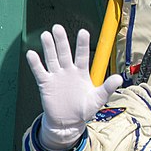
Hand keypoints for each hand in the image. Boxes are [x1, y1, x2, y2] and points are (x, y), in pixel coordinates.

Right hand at [26, 24, 122, 150]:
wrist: (68, 122)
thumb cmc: (84, 109)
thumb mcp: (98, 99)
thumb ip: (107, 88)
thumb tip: (119, 78)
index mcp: (82, 72)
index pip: (82, 55)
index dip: (82, 44)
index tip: (83, 32)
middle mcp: (68, 71)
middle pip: (64, 53)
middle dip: (61, 41)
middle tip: (57, 28)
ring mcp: (57, 76)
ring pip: (52, 59)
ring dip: (49, 48)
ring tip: (46, 35)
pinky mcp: (46, 84)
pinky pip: (40, 72)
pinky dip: (35, 63)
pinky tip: (31, 53)